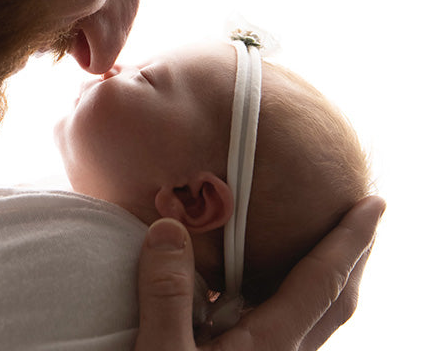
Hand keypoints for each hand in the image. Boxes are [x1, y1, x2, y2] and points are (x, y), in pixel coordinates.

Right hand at [134, 195, 385, 350]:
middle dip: (353, 259)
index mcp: (269, 349)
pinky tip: (261, 297)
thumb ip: (166, 294)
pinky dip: (294, 301)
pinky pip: (288, 332)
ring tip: (320, 248)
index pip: (321, 284)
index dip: (349, 241)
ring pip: (315, 321)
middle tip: (362, 219)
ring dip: (327, 280)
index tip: (373, 205)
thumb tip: (169, 227)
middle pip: (335, 303)